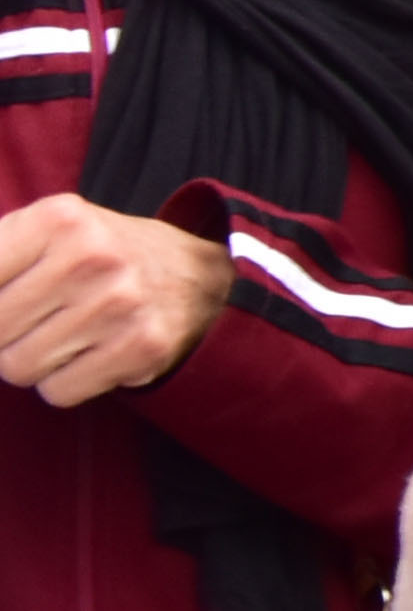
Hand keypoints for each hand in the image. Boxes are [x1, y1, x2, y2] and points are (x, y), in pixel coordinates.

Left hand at [0, 199, 223, 404]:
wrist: (195, 276)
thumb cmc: (96, 257)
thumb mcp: (43, 233)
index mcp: (58, 219)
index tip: (7, 308)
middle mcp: (92, 256)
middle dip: (3, 335)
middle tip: (33, 319)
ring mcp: (120, 302)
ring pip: (18, 366)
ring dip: (31, 360)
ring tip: (63, 335)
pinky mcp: (142, 346)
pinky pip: (58, 391)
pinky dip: (64, 381)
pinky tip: (89, 354)